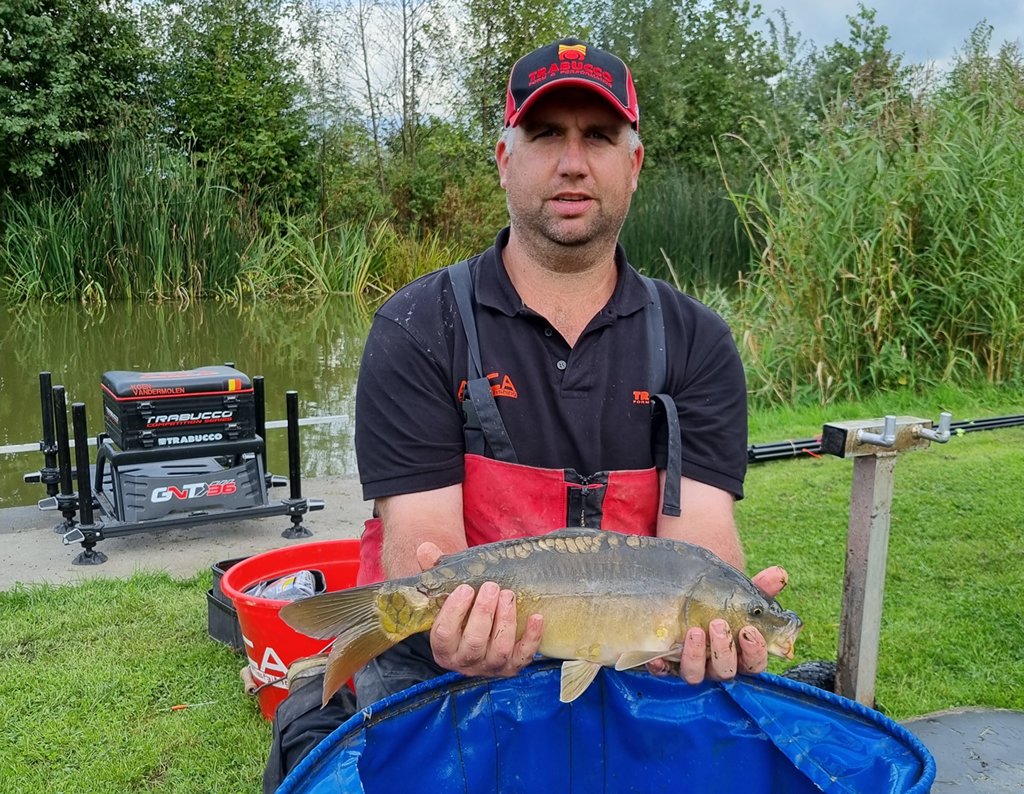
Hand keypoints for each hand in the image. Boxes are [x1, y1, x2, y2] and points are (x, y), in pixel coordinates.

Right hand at [417, 542, 543, 678]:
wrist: (479, 626)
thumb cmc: (461, 606)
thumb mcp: (446, 592)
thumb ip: (434, 571)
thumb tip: (425, 548)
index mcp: (443, 647)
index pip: (443, 634)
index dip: (454, 611)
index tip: (465, 588)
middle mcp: (464, 661)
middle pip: (473, 643)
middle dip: (483, 613)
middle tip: (491, 587)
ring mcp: (490, 666)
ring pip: (499, 651)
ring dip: (506, 622)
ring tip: (509, 595)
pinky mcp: (512, 666)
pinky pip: (524, 656)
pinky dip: (532, 638)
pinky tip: (536, 617)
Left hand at [649, 565, 789, 683]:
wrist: (689, 597)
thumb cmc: (721, 602)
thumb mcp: (739, 595)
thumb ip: (761, 588)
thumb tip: (780, 574)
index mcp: (740, 654)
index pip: (754, 664)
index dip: (754, 652)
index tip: (749, 630)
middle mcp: (717, 665)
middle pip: (726, 671)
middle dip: (723, 649)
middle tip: (718, 624)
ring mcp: (691, 666)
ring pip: (696, 675)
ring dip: (696, 656)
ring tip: (694, 630)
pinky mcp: (666, 665)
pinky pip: (662, 673)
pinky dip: (661, 667)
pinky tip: (658, 657)